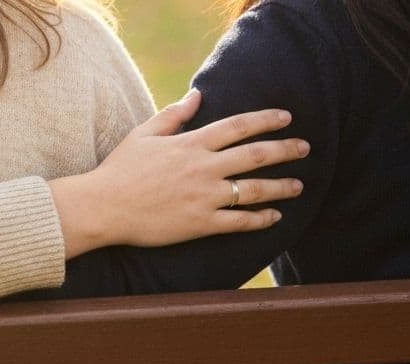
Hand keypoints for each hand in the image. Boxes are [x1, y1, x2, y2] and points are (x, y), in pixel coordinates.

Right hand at [50, 89, 307, 256]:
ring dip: (281, 186)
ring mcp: (204, 197)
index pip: (238, 126)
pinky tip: (275, 216)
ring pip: (253, 189)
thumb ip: (175, 114)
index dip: (266, 120)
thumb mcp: (145, 133)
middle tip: (305, 147)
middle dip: (284, 150)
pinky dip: (260, 218)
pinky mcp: (200, 223)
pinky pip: (239, 221)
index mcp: (191, 143)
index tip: (286, 117)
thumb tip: (197, 94)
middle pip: (254, 155)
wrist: (104, 207)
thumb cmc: (120, 169)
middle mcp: (204, 167)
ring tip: (299, 185)